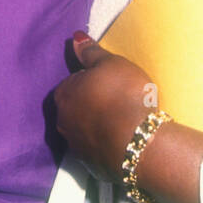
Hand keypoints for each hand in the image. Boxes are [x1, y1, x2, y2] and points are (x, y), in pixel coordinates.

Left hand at [54, 33, 156, 180]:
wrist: (139, 142)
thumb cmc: (124, 95)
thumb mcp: (111, 64)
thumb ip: (90, 52)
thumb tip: (74, 38)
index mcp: (64, 94)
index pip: (73, 82)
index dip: (92, 81)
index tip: (111, 83)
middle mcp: (62, 121)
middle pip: (76, 107)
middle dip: (92, 104)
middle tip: (118, 101)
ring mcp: (75, 146)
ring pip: (85, 129)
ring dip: (98, 125)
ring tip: (123, 122)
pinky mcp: (90, 165)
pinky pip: (96, 149)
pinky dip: (106, 144)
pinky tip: (123, 140)